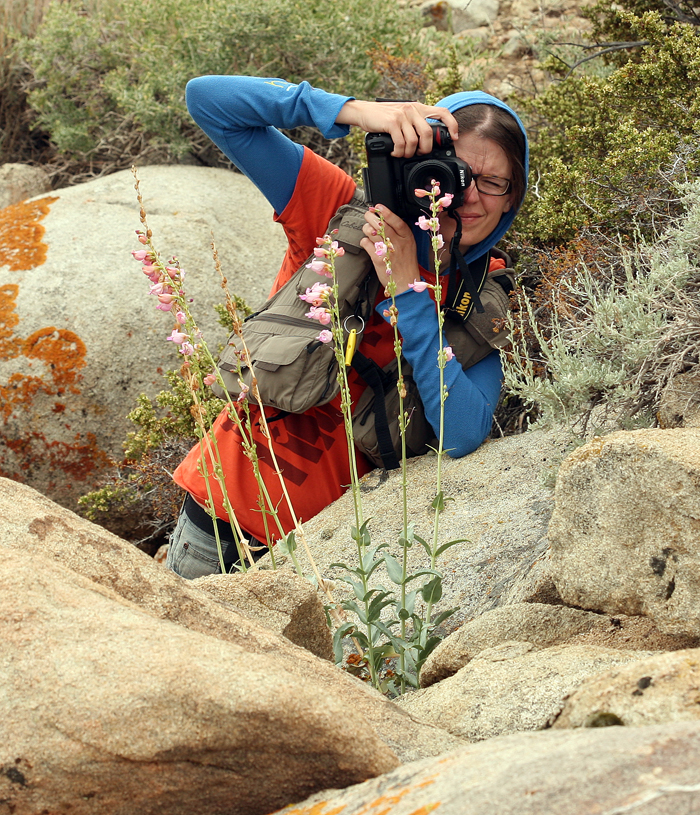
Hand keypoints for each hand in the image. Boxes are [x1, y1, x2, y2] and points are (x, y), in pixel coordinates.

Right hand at [336, 100, 458, 157]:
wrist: (364, 112)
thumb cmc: (383, 118)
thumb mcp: (403, 117)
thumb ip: (415, 123)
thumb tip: (427, 141)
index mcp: (418, 108)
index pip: (443, 112)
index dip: (452, 125)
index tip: (454, 137)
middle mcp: (412, 110)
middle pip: (428, 133)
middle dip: (425, 149)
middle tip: (418, 154)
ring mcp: (402, 115)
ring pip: (414, 141)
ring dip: (408, 153)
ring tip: (402, 154)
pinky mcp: (392, 122)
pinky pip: (401, 143)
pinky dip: (399, 152)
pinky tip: (395, 152)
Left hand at [360, 204, 420, 293]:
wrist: (405, 283)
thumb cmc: (406, 264)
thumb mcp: (409, 245)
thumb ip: (400, 233)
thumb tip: (385, 219)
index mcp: (407, 237)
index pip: (396, 221)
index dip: (386, 212)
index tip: (378, 206)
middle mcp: (397, 242)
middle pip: (380, 224)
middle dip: (371, 217)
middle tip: (368, 215)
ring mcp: (387, 250)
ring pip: (371, 232)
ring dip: (366, 229)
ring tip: (368, 232)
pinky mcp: (377, 258)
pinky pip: (366, 243)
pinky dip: (364, 241)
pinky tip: (367, 244)